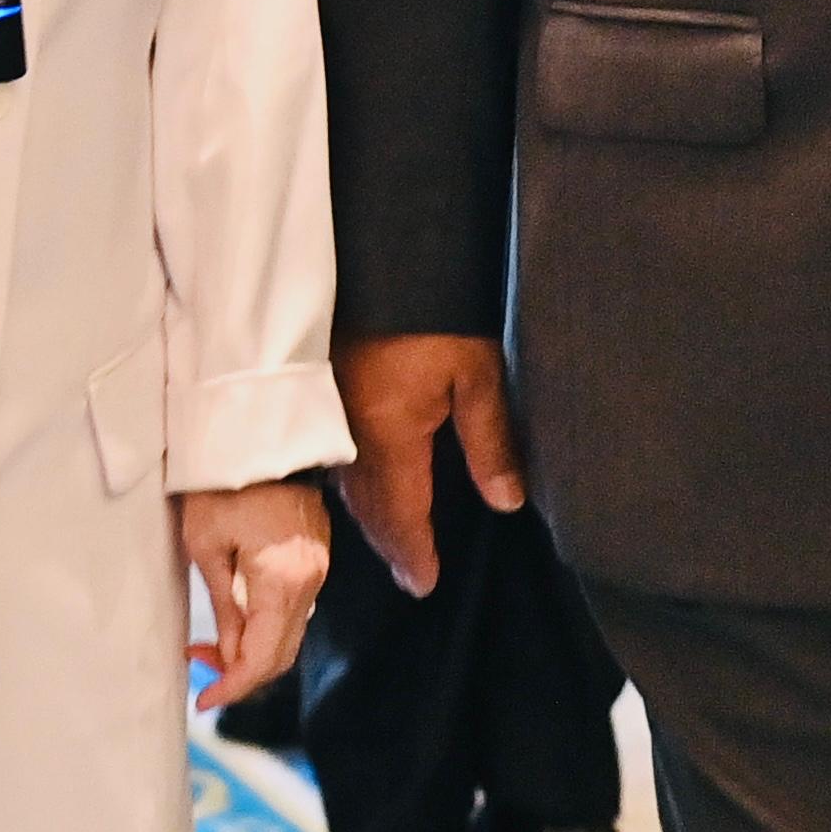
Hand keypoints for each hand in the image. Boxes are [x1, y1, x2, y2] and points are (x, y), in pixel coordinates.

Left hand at [179, 482, 329, 708]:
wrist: (259, 432)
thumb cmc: (221, 484)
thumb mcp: (206, 547)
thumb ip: (224, 608)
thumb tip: (227, 654)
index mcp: (282, 581)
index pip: (264, 658)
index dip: (233, 686)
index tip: (204, 700)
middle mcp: (310, 580)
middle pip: (283, 652)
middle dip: (240, 671)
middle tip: (199, 667)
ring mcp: (318, 566)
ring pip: (290, 631)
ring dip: (253, 647)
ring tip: (209, 642)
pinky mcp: (316, 553)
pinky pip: (294, 606)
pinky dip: (267, 623)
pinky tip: (237, 616)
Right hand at [330, 331, 525, 598]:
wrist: (378, 247)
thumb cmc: (433, 311)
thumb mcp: (477, 375)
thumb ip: (490, 443)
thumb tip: (507, 503)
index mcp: (390, 440)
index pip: (402, 516)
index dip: (415, 553)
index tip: (425, 584)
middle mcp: (351, 435)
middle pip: (369, 507)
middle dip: (391, 542)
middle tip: (410, 571)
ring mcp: (331, 411)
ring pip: (348, 483)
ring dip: (371, 515)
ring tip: (392, 536)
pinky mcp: (323, 387)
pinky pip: (336, 454)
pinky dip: (355, 481)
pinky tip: (366, 480)